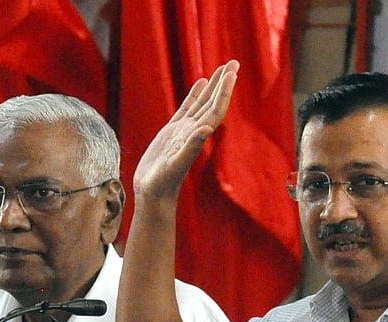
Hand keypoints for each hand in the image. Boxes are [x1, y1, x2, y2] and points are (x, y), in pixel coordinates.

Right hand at [133, 60, 239, 199]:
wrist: (153, 193)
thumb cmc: (163, 183)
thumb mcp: (176, 165)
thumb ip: (191, 147)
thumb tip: (205, 129)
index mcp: (197, 136)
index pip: (215, 109)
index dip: (224, 92)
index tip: (232, 73)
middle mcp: (194, 131)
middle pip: (212, 102)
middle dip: (223, 82)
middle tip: (234, 62)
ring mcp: (184, 130)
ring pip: (201, 103)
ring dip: (212, 86)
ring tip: (221, 68)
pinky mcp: (172, 132)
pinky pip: (187, 108)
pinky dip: (194, 95)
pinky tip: (200, 83)